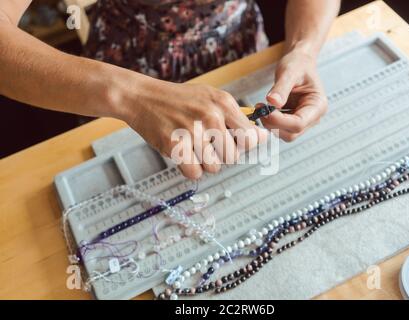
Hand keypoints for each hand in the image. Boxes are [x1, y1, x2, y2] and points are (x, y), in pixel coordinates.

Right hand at [124, 80, 266, 179]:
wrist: (143, 97)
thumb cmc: (179, 100)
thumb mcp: (211, 98)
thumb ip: (236, 117)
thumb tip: (263, 137)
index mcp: (223, 103)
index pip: (251, 137)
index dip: (245, 145)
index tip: (235, 143)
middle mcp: (211, 116)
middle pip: (232, 157)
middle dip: (221, 155)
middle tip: (206, 144)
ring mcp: (192, 131)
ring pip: (214, 167)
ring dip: (204, 162)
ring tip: (192, 147)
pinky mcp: (175, 145)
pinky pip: (194, 172)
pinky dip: (189, 168)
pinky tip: (183, 154)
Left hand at [262, 47, 327, 140]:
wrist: (299, 63)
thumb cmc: (298, 65)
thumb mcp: (289, 72)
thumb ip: (281, 88)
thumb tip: (271, 102)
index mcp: (318, 106)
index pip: (298, 123)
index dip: (279, 120)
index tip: (265, 109)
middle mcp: (313, 117)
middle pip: (291, 134)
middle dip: (273, 124)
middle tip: (259, 109)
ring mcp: (304, 121)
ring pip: (284, 134)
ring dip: (270, 124)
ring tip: (261, 107)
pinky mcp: (293, 121)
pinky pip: (280, 128)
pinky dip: (270, 121)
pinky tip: (265, 109)